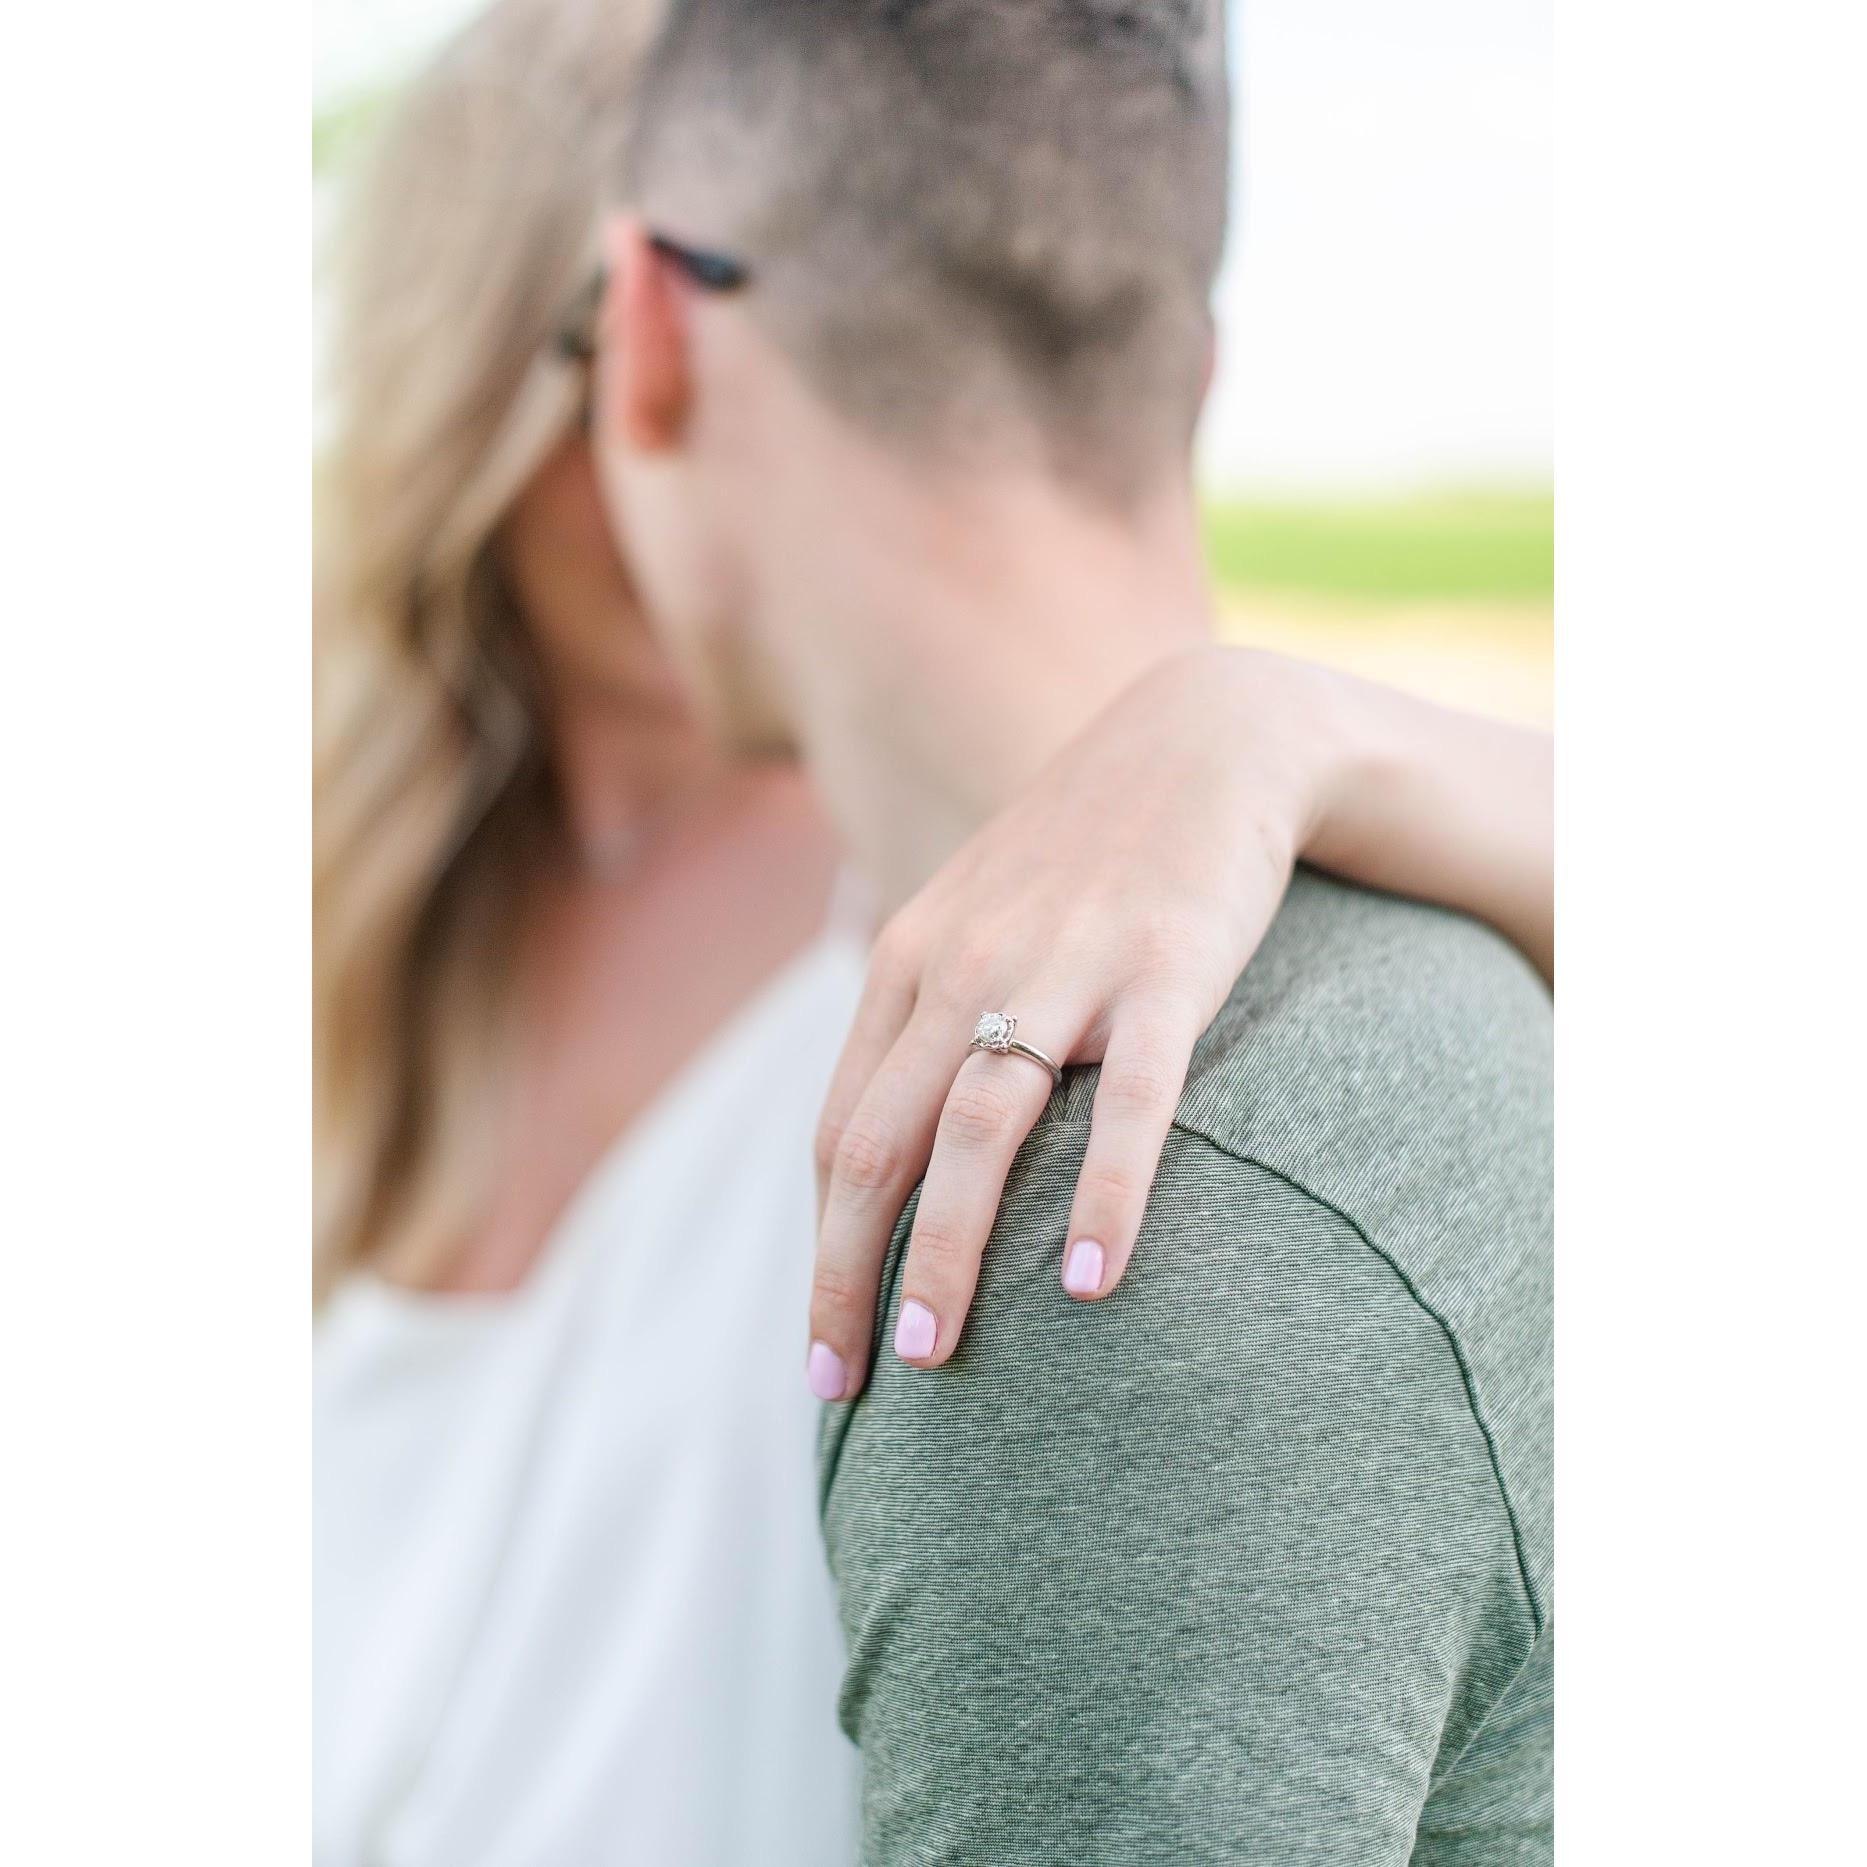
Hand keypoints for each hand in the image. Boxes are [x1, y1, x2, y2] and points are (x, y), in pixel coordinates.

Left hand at [805, 643, 1341, 1399]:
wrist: (1202, 739)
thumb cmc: (1082, 853)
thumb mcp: (976, 918)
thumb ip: (928, 1017)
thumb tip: (893, 1146)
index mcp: (908, 963)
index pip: (837, 1133)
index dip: (821, 1247)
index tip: (821, 1344)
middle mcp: (963, 967)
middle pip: (875, 1147)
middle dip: (846, 1276)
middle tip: (844, 1386)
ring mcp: (1064, 968)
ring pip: (977, 1133)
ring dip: (947, 1255)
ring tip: (930, 1357)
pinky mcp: (1166, 970)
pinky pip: (1132, 1104)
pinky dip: (1107, 1196)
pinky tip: (1095, 1285)